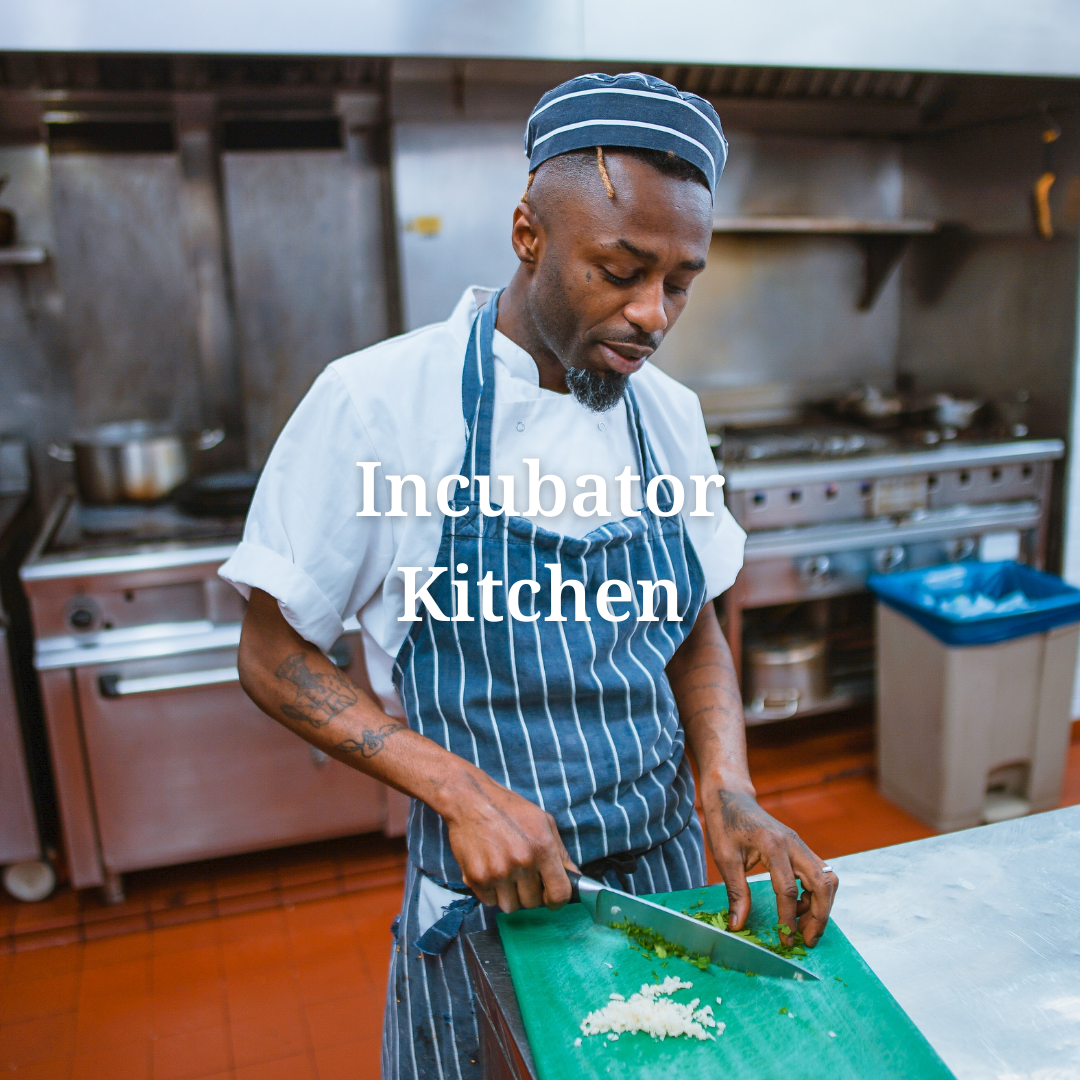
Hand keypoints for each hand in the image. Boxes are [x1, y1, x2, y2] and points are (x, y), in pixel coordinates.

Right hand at [443, 768, 576, 913]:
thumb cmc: (508, 808)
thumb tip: (574, 876)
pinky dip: (491, 892)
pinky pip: (489, 901)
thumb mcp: (543, 821)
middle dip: (530, 892)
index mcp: (542, 848)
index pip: (559, 894)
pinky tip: (490, 871)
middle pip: (533, 903)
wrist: (469, 799)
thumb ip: (561, 852)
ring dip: (510, 894)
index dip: (557, 899)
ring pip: (511, 906)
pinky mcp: (476, 877)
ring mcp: (497, 872)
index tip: (551, 896)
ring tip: (505, 872)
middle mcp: (521, 862)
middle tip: (522, 874)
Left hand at [701, 785, 837, 946]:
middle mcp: (794, 843)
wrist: (731, 796)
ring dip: (821, 905)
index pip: (789, 889)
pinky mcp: (800, 847)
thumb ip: (735, 892)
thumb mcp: (724, 857)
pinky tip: (797, 906)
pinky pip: (819, 873)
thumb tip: (738, 925)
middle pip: (822, 883)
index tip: (785, 941)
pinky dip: (815, 894)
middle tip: (807, 940)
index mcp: (773, 845)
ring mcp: (800, 844)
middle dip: (820, 916)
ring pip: (826, 878)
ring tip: (802, 926)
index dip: (788, 919)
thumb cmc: (725, 823)